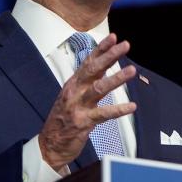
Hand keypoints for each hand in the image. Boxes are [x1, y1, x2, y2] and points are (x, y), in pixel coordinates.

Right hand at [38, 34, 136, 170]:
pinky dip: (118, 110)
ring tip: (131, 71)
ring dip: (116, 78)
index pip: (89, 61)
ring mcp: (78, 106)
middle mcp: (75, 91)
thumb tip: (103, 67)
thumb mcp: (73, 95)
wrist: (50, 144)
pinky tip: (132, 106)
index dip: (101, 48)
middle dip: (110, 56)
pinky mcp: (83, 122)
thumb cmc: (64, 118)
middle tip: (124, 46)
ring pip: (99, 88)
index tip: (113, 37)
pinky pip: (103, 114)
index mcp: (74, 83)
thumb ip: (87, 82)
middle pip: (93, 69)